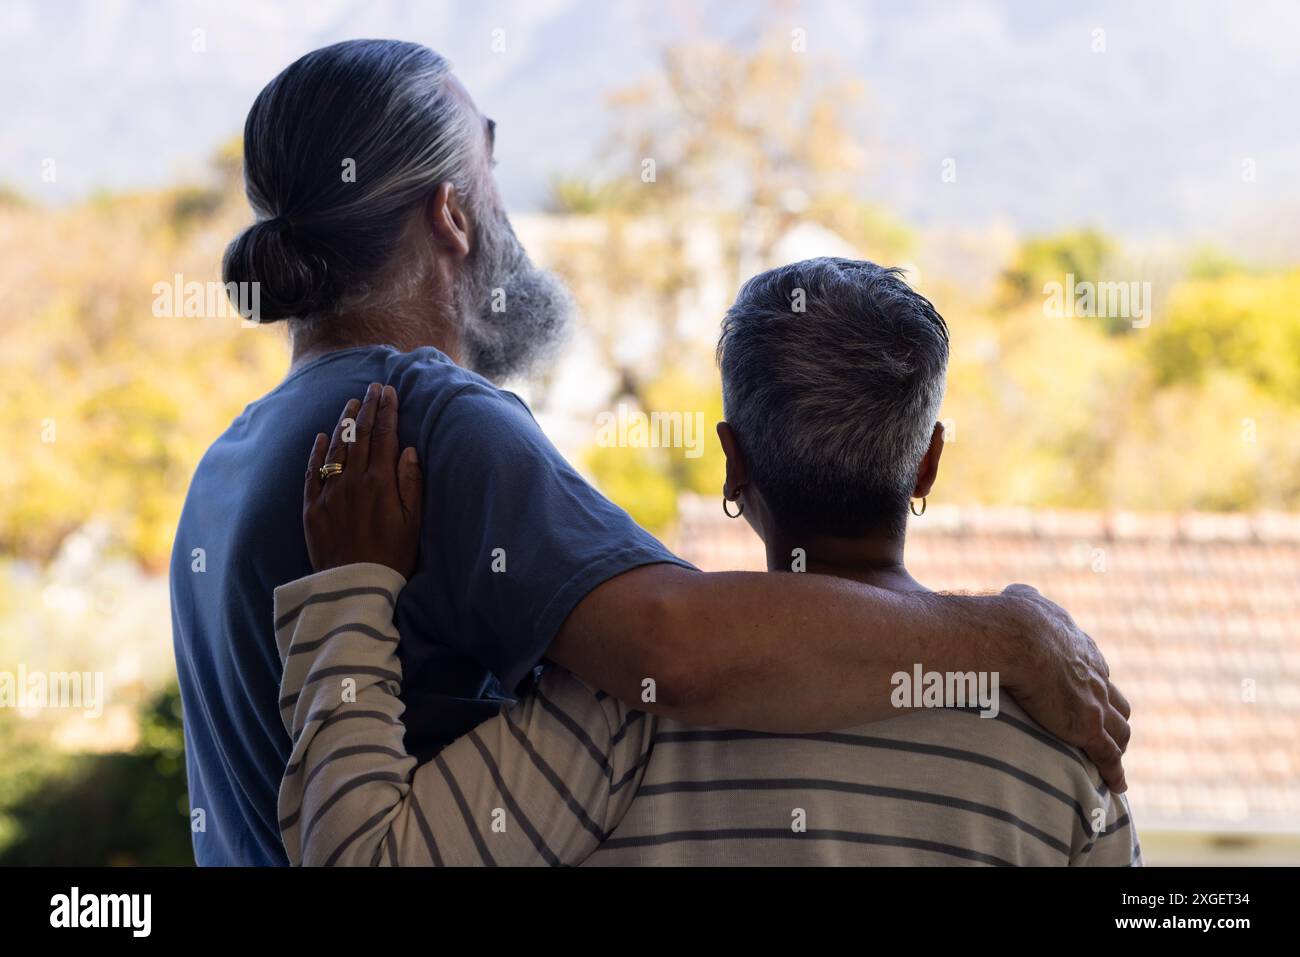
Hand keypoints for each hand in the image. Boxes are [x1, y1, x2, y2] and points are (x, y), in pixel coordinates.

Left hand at [303, 382, 422, 578]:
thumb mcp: (414, 522)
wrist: (354, 587)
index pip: (385, 436)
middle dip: (368, 408)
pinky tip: (321, 437)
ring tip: (352, 403)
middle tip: (373, 388)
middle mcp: (353, 481)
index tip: (390, 391)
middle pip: (361, 436)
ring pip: (337, 448)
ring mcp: (330, 493)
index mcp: (381, 482)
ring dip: (345, 423)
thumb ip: (412, 483)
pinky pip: (313, 471)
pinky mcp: (313, 508)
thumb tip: (409, 450)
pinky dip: (317, 451)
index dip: (388, 410)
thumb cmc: (393, 557)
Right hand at [1000, 584, 1131, 792]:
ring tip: (1111, 757)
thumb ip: (1026, 596)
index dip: (1091, 685)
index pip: (1095, 670)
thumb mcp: (1024, 598)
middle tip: (1103, 728)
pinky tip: (1117, 785)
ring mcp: (1095, 702)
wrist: (1017, 637)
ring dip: (1117, 743)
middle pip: (1115, 700)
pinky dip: (1115, 771)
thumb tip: (1019, 591)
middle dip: (1111, 714)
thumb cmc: (1013, 618)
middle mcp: (1095, 674)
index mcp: (1080, 647)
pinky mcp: (1088, 727)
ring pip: (1120, 728)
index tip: (1085, 695)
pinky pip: (1108, 756)